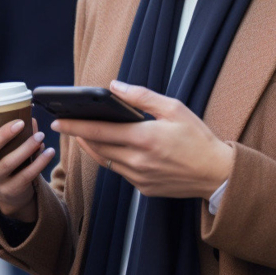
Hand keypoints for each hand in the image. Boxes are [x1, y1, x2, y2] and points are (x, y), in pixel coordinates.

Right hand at [0, 108, 54, 222]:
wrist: (10, 195)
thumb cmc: (8, 160)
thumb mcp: (6, 146)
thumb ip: (16, 130)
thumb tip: (31, 114)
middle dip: (3, 134)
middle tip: (21, 123)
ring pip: (7, 163)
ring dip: (26, 148)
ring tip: (41, 136)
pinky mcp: (9, 190)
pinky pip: (25, 176)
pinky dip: (39, 162)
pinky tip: (50, 152)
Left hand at [51, 80, 233, 199]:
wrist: (216, 173)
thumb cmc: (198, 138)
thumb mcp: (175, 109)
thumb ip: (142, 97)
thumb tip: (116, 86)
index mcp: (145, 138)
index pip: (99, 131)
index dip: (76, 126)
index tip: (59, 121)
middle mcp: (138, 160)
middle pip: (97, 147)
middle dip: (79, 136)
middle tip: (66, 125)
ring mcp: (139, 177)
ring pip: (106, 161)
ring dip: (93, 148)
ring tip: (84, 135)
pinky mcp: (143, 189)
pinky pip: (120, 172)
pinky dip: (112, 159)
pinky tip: (112, 149)